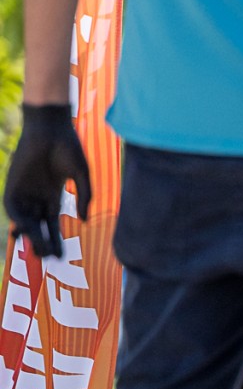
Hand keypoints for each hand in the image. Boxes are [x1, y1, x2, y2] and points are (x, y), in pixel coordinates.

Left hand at [4, 105, 89, 260]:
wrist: (50, 128)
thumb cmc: (70, 147)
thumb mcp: (82, 175)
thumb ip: (84, 197)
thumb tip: (83, 221)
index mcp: (54, 195)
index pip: (53, 223)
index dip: (57, 240)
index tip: (62, 256)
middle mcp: (37, 196)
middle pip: (39, 226)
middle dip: (43, 243)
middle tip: (50, 260)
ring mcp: (24, 192)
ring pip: (26, 221)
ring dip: (32, 237)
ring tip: (41, 250)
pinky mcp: (12, 187)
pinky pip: (14, 210)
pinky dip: (20, 222)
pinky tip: (28, 231)